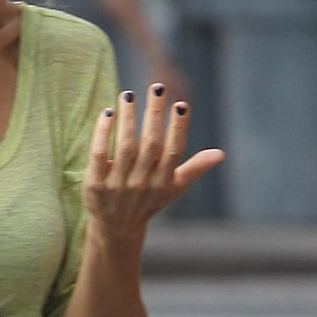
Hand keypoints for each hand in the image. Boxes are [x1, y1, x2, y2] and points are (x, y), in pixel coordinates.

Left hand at [84, 84, 224, 234]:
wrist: (116, 228)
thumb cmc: (149, 201)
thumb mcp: (174, 188)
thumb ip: (195, 169)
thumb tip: (221, 154)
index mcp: (163, 182)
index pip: (173, 151)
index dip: (178, 128)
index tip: (181, 105)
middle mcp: (142, 184)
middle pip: (150, 144)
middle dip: (154, 114)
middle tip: (156, 87)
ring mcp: (118, 186)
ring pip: (125, 146)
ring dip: (128, 118)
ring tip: (128, 94)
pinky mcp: (95, 185)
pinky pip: (99, 154)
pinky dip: (102, 132)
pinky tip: (107, 112)